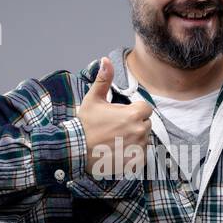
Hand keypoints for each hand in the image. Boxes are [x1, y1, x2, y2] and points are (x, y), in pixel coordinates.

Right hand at [75, 57, 153, 176]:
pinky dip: (133, 155)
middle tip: (116, 129)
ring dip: (134, 140)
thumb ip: (103, 79)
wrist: (75, 150)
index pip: (146, 109)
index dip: (136, 111)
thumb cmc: (84, 124)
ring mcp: (138, 148)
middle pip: (146, 124)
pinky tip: (118, 152)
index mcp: (133, 114)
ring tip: (116, 141)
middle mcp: (139, 131)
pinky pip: (141, 156)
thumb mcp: (93, 99)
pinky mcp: (135, 162)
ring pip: (144, 141)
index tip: (123, 116)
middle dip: (135, 125)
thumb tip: (105, 60)